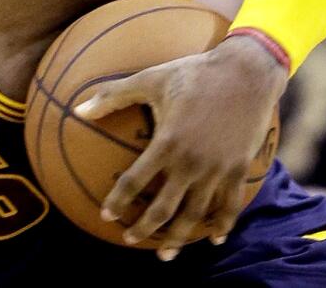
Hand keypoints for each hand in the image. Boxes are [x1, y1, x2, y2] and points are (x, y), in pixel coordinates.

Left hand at [74, 35, 286, 260]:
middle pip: (164, 208)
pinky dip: (221, 225)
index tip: (106, 216)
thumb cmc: (194, 73)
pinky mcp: (239, 168)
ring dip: (179, 238)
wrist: (247, 71)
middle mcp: (191, 162)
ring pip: (195, 214)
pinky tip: (213, 238)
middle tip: (129, 239)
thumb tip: (78, 109)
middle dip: (144, 229)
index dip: (118, 201)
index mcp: (167, 142)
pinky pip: (229, 206)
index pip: (135, 181)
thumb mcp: (150, 79)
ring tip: (165, 254)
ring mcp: (217, 168)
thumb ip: (113, 95)